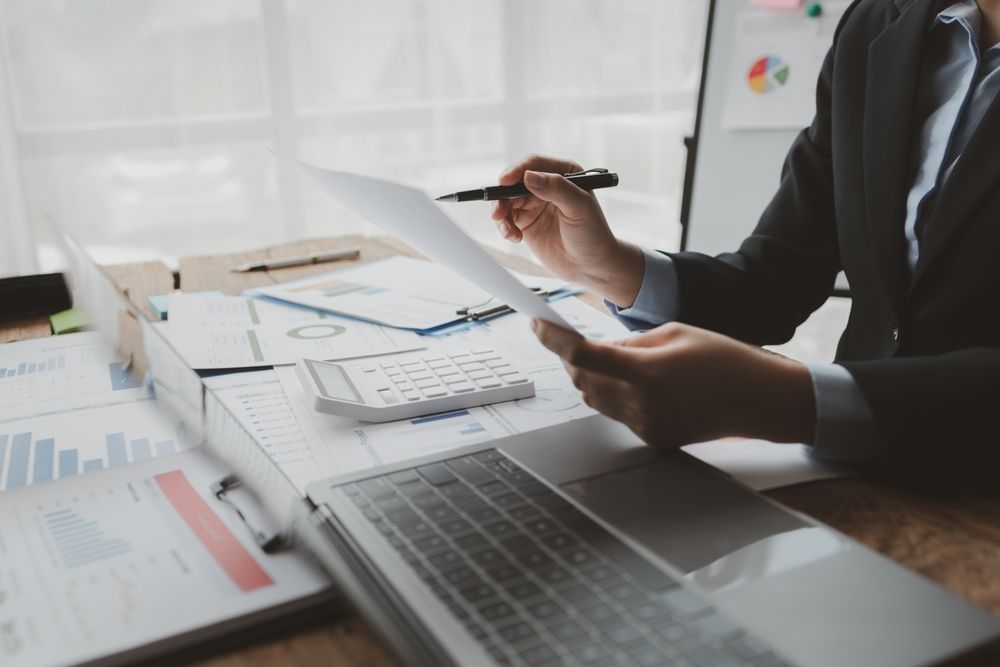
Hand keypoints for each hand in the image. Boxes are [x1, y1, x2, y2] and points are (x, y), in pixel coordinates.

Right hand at [491, 154, 643, 307]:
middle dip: (503, 197)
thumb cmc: (592, 234)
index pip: (534, 164)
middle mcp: (547, 185)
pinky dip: (505, 227)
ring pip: (507, 200)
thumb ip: (556, 189)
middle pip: (515, 182)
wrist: (590, 265)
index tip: (504, 182)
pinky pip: (506, 218)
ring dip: (502, 214)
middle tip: (498, 214)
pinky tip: (514, 238)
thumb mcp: (579, 208)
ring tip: (510, 232)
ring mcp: (534, 203)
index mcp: (564, 173)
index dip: (517, 171)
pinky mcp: (526, 221)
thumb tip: (528, 177)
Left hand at [531, 319, 815, 448]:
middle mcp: (642, 404)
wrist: (760, 399)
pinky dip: (616, 395)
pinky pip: (618, 414)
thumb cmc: (724, 359)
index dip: (553, 339)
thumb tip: (597, 350)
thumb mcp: (674, 333)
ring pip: (595, 399)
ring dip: (593, 377)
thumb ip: (628, 344)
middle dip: (572, 358)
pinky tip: (643, 383)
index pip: (582, 355)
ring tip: (620, 359)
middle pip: (581, 380)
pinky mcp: (653, 438)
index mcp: (647, 372)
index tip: (539, 325)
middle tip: (574, 337)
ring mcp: (646, 426)